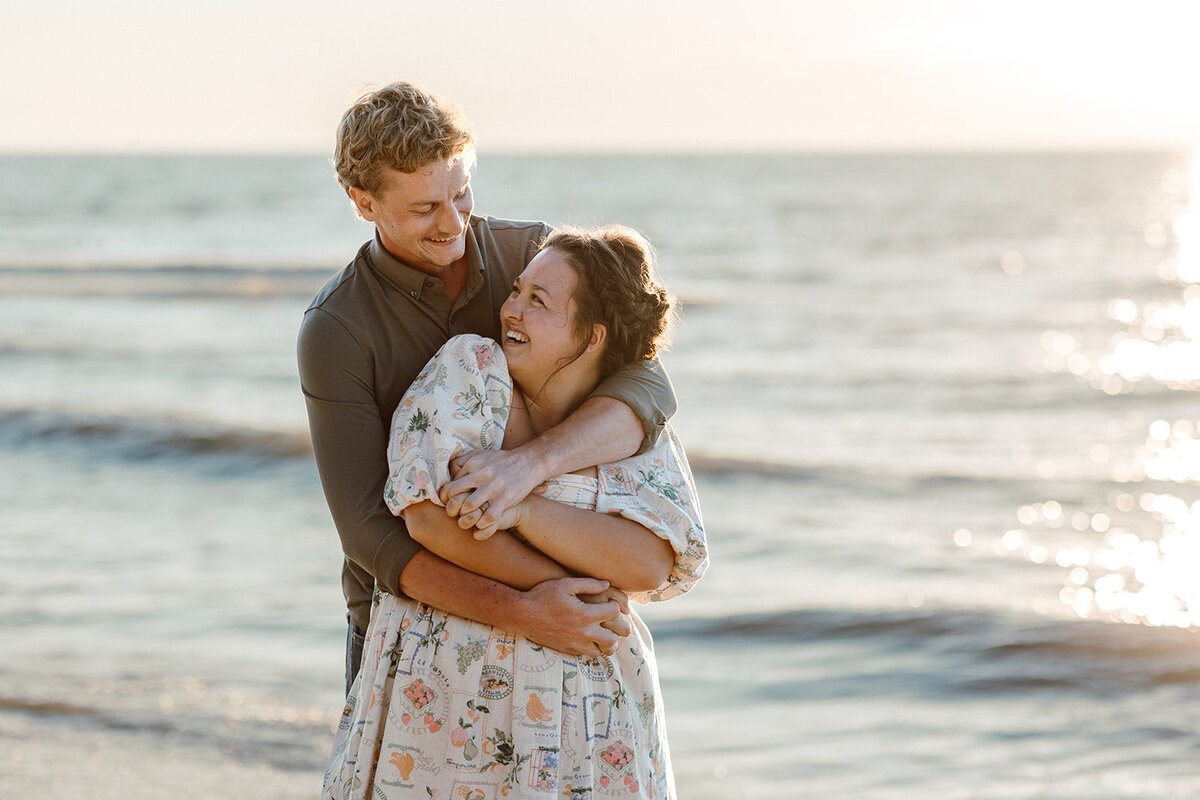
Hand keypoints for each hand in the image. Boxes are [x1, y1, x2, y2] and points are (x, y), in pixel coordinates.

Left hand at [441, 448, 545, 533]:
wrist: (529, 462)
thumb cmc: (503, 460)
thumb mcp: (482, 454)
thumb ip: (464, 461)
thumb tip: (450, 472)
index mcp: (473, 464)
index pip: (451, 483)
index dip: (446, 497)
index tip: (449, 502)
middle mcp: (481, 475)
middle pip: (454, 495)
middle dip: (451, 508)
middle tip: (454, 514)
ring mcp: (493, 487)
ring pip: (469, 506)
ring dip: (465, 517)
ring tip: (468, 521)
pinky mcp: (505, 498)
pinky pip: (489, 517)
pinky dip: (483, 525)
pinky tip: (482, 525)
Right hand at [514, 578, 629, 655]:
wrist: (522, 615)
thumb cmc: (543, 595)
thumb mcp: (566, 584)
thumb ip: (589, 584)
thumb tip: (607, 584)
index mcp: (585, 615)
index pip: (614, 613)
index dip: (615, 606)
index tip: (609, 602)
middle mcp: (583, 633)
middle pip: (613, 638)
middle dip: (617, 629)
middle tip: (611, 621)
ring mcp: (575, 644)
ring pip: (602, 651)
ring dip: (606, 641)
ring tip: (603, 630)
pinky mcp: (567, 650)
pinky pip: (588, 654)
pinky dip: (593, 646)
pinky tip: (589, 636)